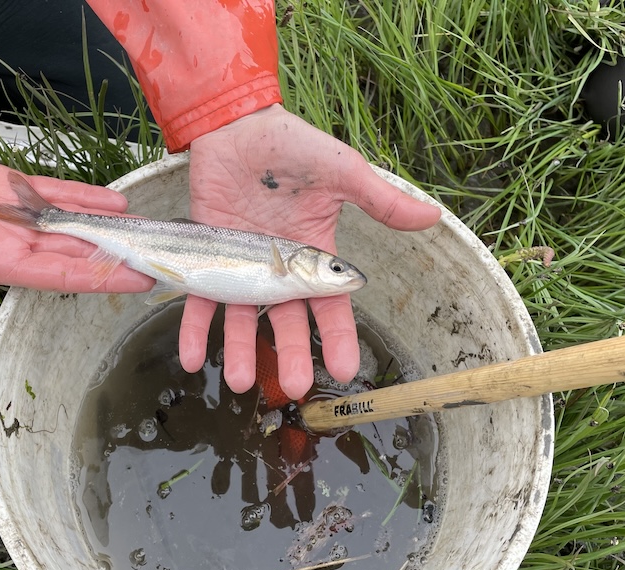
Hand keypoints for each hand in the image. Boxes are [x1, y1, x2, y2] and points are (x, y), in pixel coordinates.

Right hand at [0, 149, 152, 365]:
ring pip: (71, 221)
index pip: (62, 277)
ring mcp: (12, 214)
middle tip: (161, 257)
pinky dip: (83, 195)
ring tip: (149, 228)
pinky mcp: (4, 183)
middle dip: (117, 256)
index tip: (140, 282)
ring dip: (108, 226)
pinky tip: (114, 200)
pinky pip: (51, 191)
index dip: (102, 280)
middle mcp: (13, 243)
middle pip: (76, 252)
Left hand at [181, 104, 440, 398]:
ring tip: (239, 382)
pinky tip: (190, 356)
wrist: (236, 127)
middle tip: (294, 388)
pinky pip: (199, 300)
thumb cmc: (292, 147)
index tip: (345, 371)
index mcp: (314, 258)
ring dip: (240, 351)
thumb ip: (381, 201)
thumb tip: (434, 217)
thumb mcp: (342, 172)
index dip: (338, 339)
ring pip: (243, 319)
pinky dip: (194, 328)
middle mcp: (278, 272)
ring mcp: (242, 268)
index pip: (330, 307)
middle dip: (291, 355)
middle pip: (286, 322)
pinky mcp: (208, 259)